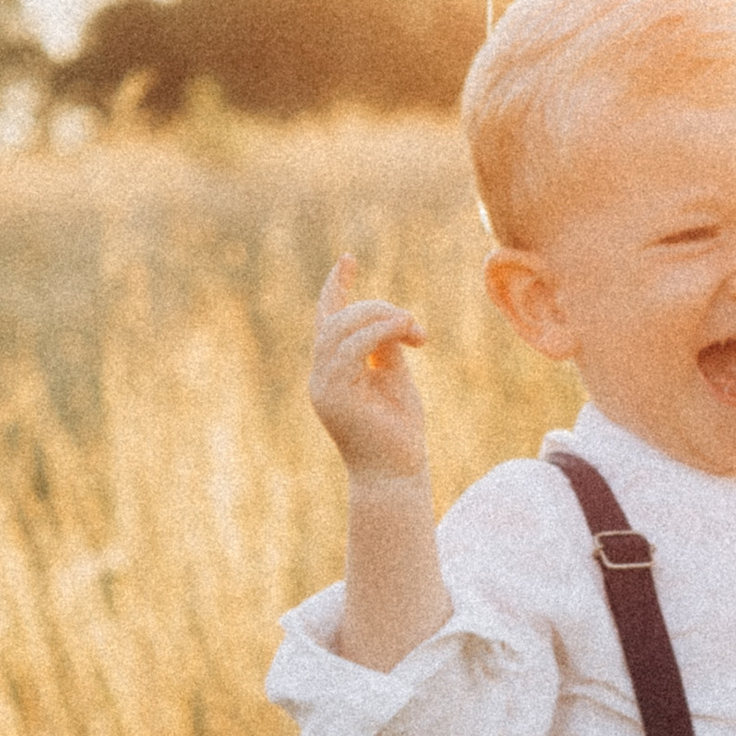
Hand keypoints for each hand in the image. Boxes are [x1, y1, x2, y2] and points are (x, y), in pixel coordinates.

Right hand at [310, 253, 430, 483]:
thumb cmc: (399, 434)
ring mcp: (323, 386)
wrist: (395, 475)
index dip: (336, 288)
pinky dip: (378, 332)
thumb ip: (386, 348)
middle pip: (337, 319)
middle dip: (376, 309)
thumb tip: (390, 320)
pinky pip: (350, 347)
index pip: (328, 320)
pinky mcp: (333, 395)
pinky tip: (404, 333)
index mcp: (334, 371)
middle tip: (414, 327)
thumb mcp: (395, 379)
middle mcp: (321, 376)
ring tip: (412, 328)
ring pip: (341, 328)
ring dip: (380, 318)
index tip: (347, 259)